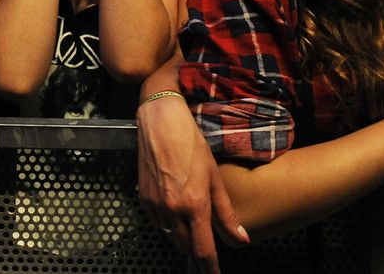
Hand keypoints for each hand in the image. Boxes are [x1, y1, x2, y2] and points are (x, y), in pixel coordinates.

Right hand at [137, 93, 248, 272]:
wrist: (161, 124)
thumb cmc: (190, 144)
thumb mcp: (215, 178)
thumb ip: (226, 213)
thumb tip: (241, 238)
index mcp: (194, 205)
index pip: (202, 250)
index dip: (209, 267)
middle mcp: (172, 209)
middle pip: (185, 247)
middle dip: (196, 249)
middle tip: (205, 242)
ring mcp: (155, 205)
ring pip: (171, 236)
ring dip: (182, 235)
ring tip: (189, 215)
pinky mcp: (143, 200)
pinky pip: (158, 222)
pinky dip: (168, 222)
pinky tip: (175, 205)